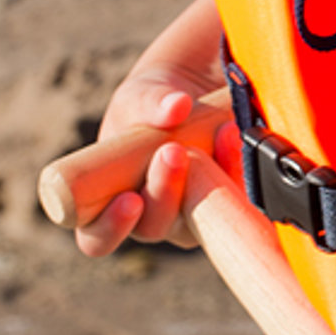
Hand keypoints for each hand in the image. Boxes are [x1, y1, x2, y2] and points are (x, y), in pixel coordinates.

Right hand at [75, 0, 226, 256]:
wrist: (189, 94)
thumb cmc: (147, 105)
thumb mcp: (139, 98)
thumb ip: (151, 104)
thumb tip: (177, 106)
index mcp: (111, 205)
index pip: (98, 239)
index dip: (111, 227)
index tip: (130, 199)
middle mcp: (153, 216)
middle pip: (155, 226)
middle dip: (165, 191)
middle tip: (173, 152)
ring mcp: (192, 212)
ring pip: (201, 216)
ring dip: (209, 179)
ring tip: (218, 134)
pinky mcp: (226, 196)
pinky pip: (236, 194)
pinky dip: (237, 165)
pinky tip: (235, 134)